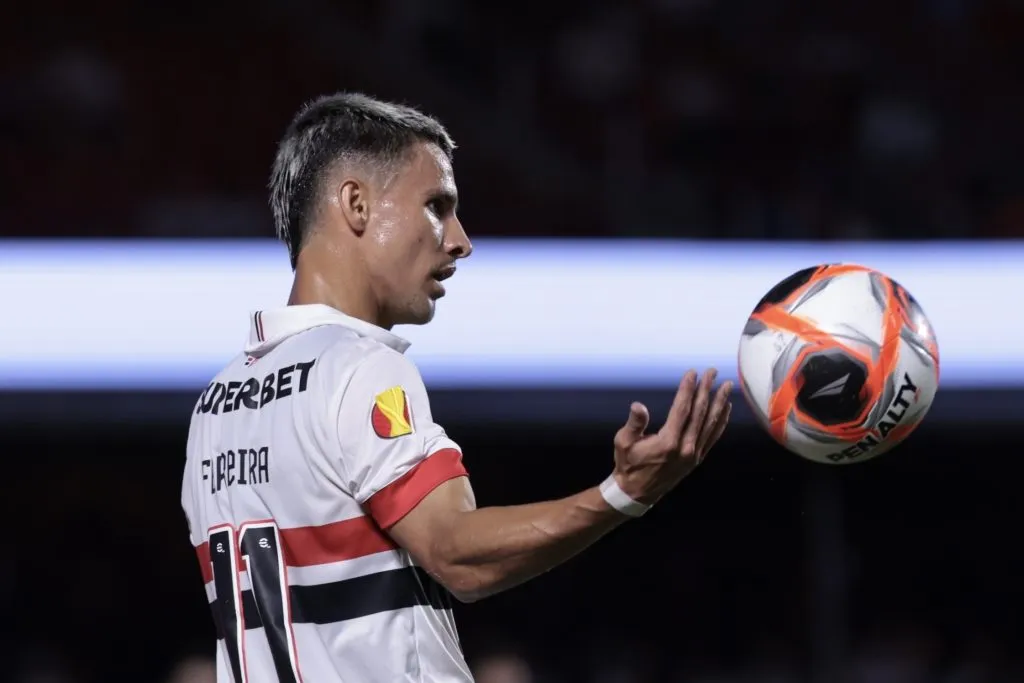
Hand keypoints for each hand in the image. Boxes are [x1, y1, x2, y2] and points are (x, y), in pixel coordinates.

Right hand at [611, 369, 732, 504]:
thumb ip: (634, 424)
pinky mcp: (696, 459)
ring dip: (719, 402)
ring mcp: (693, 454)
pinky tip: (725, 409)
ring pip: (710, 423)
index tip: (693, 373)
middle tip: (712, 371)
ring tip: (727, 386)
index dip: (688, 389)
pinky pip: (712, 436)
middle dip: (707, 390)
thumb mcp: (624, 443)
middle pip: (700, 413)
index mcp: (668, 442)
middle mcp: (685, 448)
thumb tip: (638, 406)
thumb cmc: (628, 464)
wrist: (637, 492)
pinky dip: (720, 421)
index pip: (682, 409)